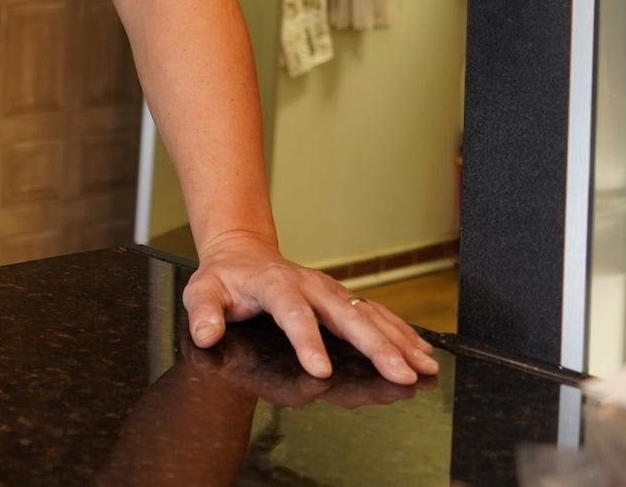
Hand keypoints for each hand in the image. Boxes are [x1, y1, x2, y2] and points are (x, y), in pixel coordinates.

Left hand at [181, 231, 439, 385]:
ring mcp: (331, 291)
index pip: (293, 313)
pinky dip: (402, 332)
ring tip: (423, 367)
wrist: (243, 252)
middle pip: (346, 315)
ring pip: (370, 315)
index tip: (320, 370)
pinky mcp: (343, 298)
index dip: (306, 341)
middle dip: (375, 346)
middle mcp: (311, 286)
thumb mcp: (202, 289)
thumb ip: (202, 310)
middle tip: (399, 373)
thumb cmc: (224, 277)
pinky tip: (423, 352)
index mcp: (275, 284)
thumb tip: (206, 333)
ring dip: (399, 341)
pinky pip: (378, 314)